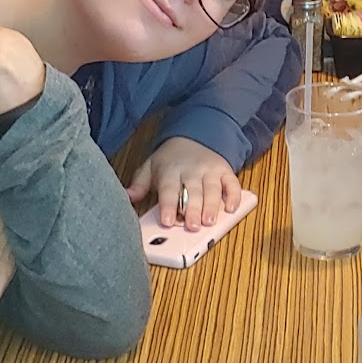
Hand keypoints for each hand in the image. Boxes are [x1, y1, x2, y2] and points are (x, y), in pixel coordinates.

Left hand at [126, 137, 241, 231]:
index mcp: (170, 170)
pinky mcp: (225, 171)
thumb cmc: (170, 159)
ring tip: (209, 222)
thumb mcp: (150, 167)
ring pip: (212, 190)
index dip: (168, 206)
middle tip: (192, 227)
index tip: (167, 221)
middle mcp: (191, 170)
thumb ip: (140, 183)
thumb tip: (127, 196)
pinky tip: (231, 208)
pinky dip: (234, 196)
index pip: (169, 190)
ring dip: (212, 207)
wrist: (192, 136)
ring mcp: (210, 170)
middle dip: (193, 210)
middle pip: (192, 192)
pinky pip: (232, 183)